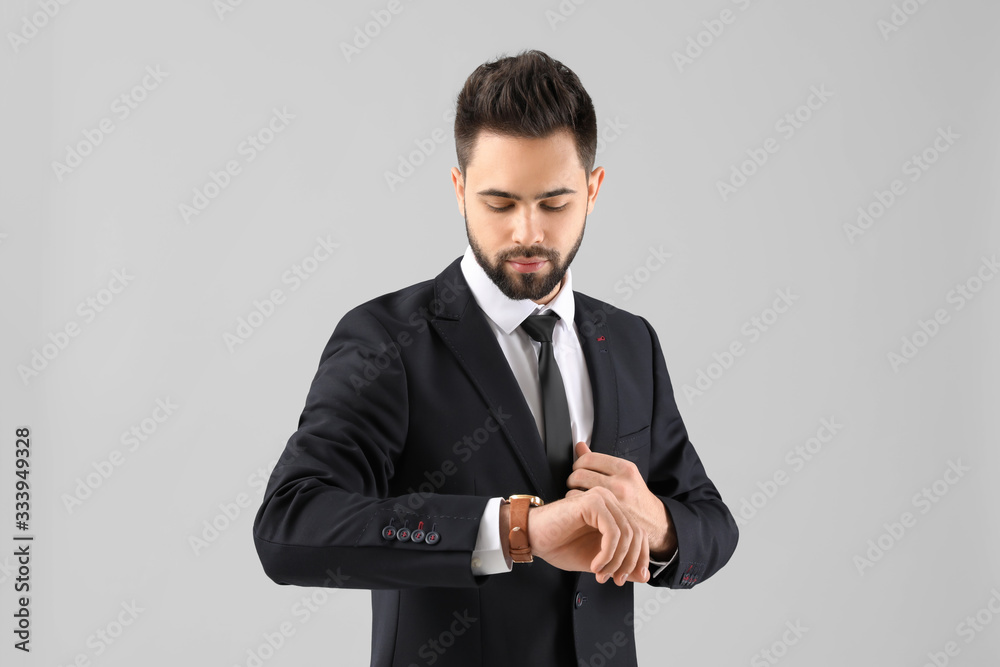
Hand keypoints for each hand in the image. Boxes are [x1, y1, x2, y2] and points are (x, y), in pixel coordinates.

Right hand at [509, 487, 649, 585]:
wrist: (532, 537)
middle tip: (614, 580)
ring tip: (600, 573)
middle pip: (637, 534)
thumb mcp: (599, 561)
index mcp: (613, 511)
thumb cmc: (560, 545)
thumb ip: (621, 566)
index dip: (639, 559)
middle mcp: (610, 501)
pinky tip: (594, 564)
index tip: (630, 578)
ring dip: (616, 561)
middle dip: (628, 563)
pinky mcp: (592, 503)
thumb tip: (645, 576)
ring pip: (627, 535)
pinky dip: (607, 554)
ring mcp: (601, 499)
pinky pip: (612, 533)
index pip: (640, 534)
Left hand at [566, 441, 676, 558]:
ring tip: (576, 495)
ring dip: (571, 492)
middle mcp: (621, 483)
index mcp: (625, 468)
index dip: (578, 463)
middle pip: (579, 474)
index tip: (578, 469)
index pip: (588, 458)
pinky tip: (582, 506)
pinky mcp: (608, 516)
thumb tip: (579, 446)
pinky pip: (581, 505)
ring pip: (576, 490)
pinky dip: (577, 505)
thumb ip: (600, 462)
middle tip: (574, 484)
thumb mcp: (623, 474)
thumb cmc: (636, 496)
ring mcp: (614, 501)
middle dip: (572, 478)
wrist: (654, 522)